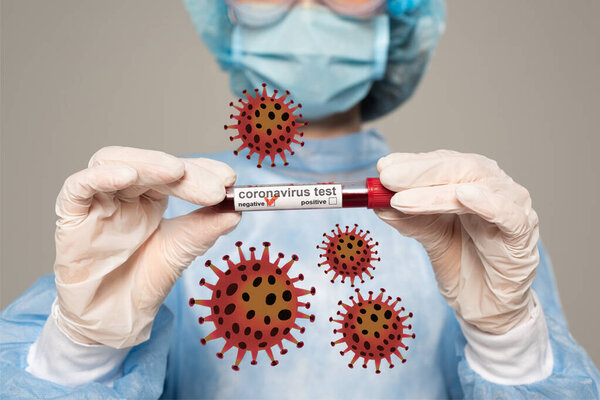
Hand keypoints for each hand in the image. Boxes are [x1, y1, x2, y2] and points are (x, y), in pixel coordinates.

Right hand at [53, 146, 240, 347]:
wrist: (112, 320)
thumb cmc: (141, 282)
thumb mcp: (180, 253)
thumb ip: (203, 230)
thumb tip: (236, 211)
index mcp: (150, 198)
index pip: (175, 170)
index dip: (202, 169)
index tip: (229, 179)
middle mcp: (124, 194)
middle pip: (150, 165)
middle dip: (184, 172)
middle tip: (215, 188)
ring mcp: (98, 202)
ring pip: (114, 162)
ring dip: (147, 164)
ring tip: (176, 171)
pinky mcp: (71, 218)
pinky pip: (77, 188)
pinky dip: (100, 177)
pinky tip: (126, 177)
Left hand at [375, 150, 538, 333]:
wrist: (486, 305)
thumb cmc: (462, 263)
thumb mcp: (428, 236)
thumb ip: (407, 217)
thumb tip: (375, 202)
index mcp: (471, 181)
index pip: (442, 162)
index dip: (412, 162)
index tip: (383, 167)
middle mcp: (493, 187)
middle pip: (459, 168)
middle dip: (419, 172)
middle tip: (388, 178)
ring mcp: (512, 206)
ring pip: (476, 187)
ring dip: (436, 191)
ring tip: (403, 199)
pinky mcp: (523, 234)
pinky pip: (507, 214)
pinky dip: (487, 203)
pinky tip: (463, 196)